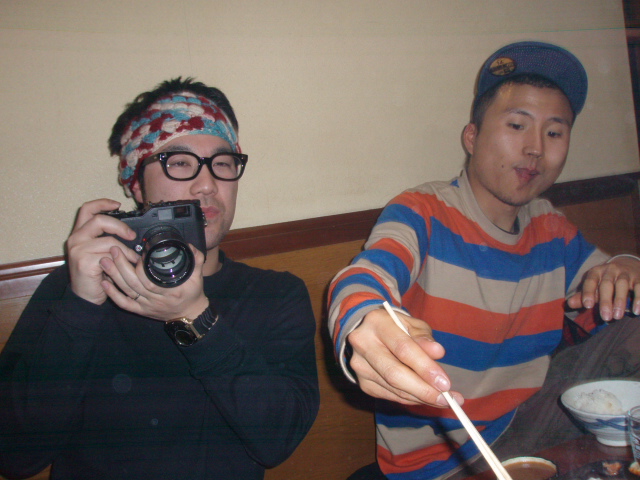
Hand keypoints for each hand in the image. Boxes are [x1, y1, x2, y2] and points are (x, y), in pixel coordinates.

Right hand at [66, 199, 138, 304]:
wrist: (85, 297)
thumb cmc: (95, 274)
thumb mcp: (101, 252)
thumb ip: (108, 239)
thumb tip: (130, 231)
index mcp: (80, 233)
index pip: (87, 209)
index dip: (103, 203)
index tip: (117, 204)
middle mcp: (76, 238)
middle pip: (99, 220)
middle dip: (120, 226)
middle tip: (131, 236)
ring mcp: (78, 250)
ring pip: (109, 241)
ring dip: (126, 251)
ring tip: (132, 259)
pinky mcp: (84, 262)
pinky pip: (109, 256)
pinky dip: (121, 261)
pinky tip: (123, 267)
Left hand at [99, 243, 209, 320]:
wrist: (189, 314)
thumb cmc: (193, 294)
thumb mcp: (198, 276)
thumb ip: (196, 259)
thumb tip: (187, 244)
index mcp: (170, 290)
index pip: (150, 280)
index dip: (140, 268)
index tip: (135, 254)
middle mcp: (156, 299)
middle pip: (134, 284)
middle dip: (121, 266)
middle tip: (114, 250)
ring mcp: (147, 305)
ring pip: (127, 291)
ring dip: (114, 276)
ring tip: (105, 261)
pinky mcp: (140, 310)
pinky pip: (124, 304)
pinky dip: (113, 294)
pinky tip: (104, 283)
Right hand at [347, 308, 462, 406]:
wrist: (369, 333)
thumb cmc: (397, 327)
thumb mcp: (412, 325)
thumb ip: (424, 338)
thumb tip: (437, 352)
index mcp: (376, 323)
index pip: (402, 349)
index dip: (425, 367)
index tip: (445, 383)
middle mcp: (363, 344)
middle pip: (394, 373)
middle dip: (423, 390)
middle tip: (447, 399)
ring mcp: (360, 366)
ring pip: (393, 388)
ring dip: (421, 397)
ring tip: (443, 401)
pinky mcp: (363, 382)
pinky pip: (391, 396)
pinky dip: (411, 399)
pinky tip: (425, 397)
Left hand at [567, 256, 639, 320]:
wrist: (627, 264)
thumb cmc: (605, 281)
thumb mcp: (593, 286)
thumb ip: (582, 296)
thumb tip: (569, 304)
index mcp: (596, 272)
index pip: (590, 281)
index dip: (588, 292)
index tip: (587, 306)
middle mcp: (610, 270)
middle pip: (606, 284)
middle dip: (605, 301)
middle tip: (605, 317)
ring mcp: (625, 273)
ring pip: (622, 285)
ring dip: (620, 301)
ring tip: (617, 317)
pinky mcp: (639, 278)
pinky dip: (639, 298)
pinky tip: (636, 311)